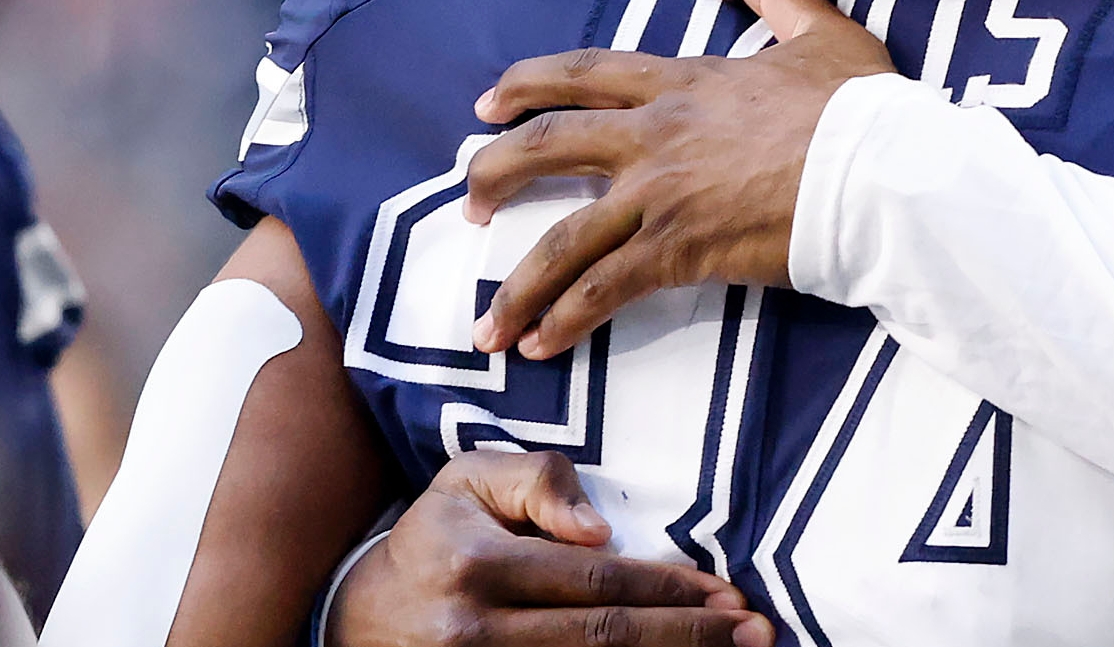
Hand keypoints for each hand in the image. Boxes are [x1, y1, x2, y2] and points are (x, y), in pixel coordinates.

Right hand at [327, 449, 771, 646]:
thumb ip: (537, 483)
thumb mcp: (469, 482)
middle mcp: (476, 632)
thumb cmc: (435, 536)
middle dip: (689, 637)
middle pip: (605, 640)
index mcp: (478, 566)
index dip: (668, 590)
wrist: (358, 615)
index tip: (726, 593)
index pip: (596, 582)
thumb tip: (600, 532)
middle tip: (755, 632)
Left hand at [466, 0, 894, 359]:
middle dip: (495, 173)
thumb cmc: (861, 109)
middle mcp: (656, 134)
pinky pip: (604, 287)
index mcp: (685, 81)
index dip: (527, 84)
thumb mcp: (823, 34)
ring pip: (563, 235)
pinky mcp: (680, 248)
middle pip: (548, 146)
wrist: (881, 172)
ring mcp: (661, 194)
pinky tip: (542, 344)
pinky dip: (567, 317)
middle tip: (470, 199)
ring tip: (488, 321)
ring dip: (517, 281)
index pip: (586, 74)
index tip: (489, 103)